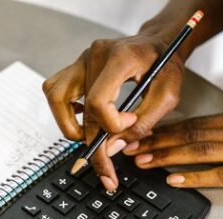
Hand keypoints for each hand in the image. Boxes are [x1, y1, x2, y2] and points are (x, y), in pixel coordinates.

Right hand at [42, 34, 183, 190]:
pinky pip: (55, 91)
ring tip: (90, 142)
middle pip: (81, 109)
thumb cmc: (165, 66)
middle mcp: (94, 55)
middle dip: (94, 146)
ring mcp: (81, 59)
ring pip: (56, 98)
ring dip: (69, 127)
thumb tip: (112, 149)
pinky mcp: (76, 66)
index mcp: (119, 59)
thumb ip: (142, 124)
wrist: (159, 43)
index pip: (98, 101)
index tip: (129, 124)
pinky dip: (64, 111)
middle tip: (107, 172)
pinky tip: (84, 120)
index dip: (111, 125)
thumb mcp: (167, 97)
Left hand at [123, 107, 222, 189]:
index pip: (198, 122)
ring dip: (169, 158)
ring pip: (203, 152)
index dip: (167, 129)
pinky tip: (176, 179)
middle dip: (158, 142)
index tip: (145, 135)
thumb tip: (208, 134)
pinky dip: (196, 177)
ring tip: (145, 163)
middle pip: (194, 135)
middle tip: (132, 148)